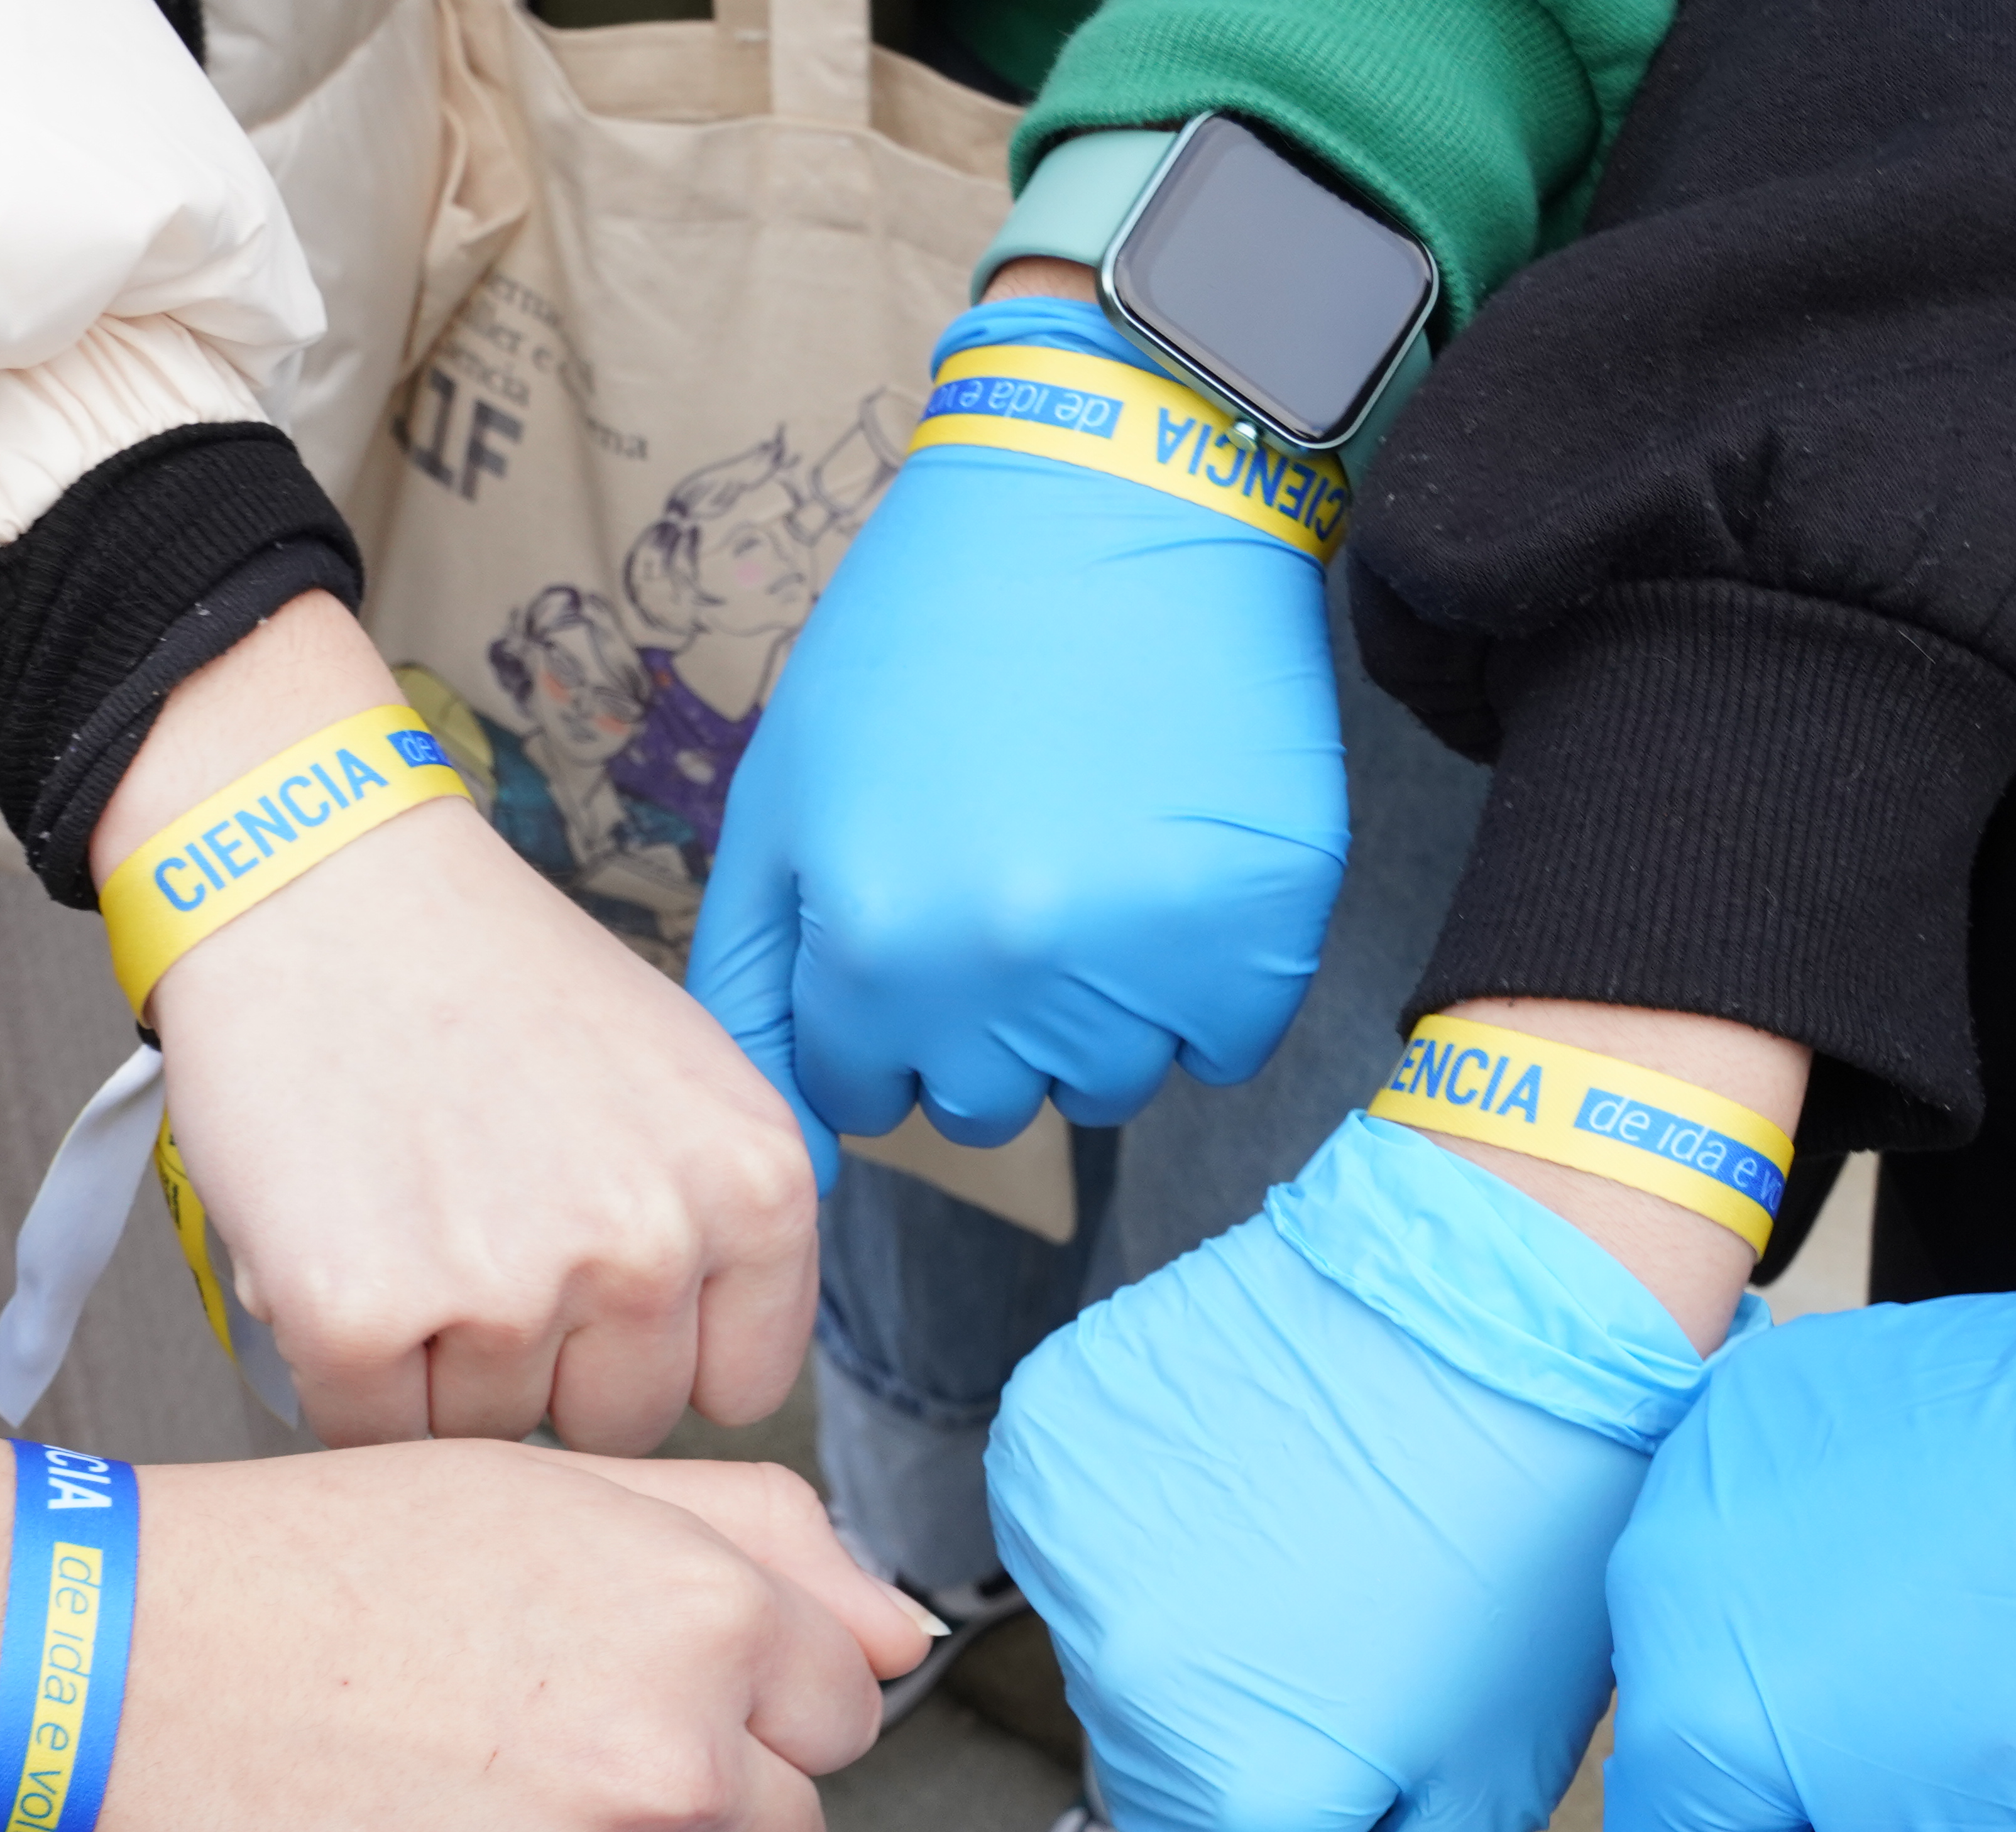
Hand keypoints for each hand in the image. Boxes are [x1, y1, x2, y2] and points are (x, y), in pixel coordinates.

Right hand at [0, 1433, 932, 1831]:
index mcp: (704, 1628)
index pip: (840, 1716)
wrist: (94, 1673)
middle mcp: (665, 1777)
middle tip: (509, 1766)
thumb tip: (907, 1637)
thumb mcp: (553, 1491)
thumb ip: (765, 1545)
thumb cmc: (315, 1572)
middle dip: (677, 1824)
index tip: (606, 1690)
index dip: (731, 1705)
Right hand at [116, 596, 817, 1453]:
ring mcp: (505, 1287)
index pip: (739, 1385)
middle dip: (550, 1367)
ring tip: (405, 1220)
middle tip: (480, 1241)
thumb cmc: (488, 974)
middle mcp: (649, 1244)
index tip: (593, 1289)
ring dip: (439, 1366)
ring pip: (492, 1435)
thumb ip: (723, 1218)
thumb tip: (724, 1361)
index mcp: (754, 1184)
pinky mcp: (359, 1315)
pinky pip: (372, 1429)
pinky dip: (342, 1372)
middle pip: (619, 1423)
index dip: (654, 1348)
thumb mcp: (681, 1073)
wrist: (314, 881)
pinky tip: (338, 1253)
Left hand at [691, 295, 1347, 1153]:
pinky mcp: (1260, 937)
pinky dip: (1200, 985)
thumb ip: (755, 989)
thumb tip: (780, 1156)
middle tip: (1005, 870)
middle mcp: (1002, 976)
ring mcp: (1141, 963)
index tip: (912, 903)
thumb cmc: (928, 636)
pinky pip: (1220, 1048)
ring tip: (1090, 856)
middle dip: (980, 1020)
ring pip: (1104, 1087)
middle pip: (981, 1105)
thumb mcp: (785, 800)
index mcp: (871, 948)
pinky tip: (1167, 866)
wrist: (1112, 491)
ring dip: (1094, 1008)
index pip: (860, 1094)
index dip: (880, 1007)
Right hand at [985, 1113, 1709, 1831]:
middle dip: (1234, 1732)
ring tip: (1305, 1533)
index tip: (1346, 1755)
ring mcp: (1069, 1555)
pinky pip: (1077, 1532)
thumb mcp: (1500, 1767)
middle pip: (1150, 1774)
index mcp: (1235, 1795)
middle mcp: (1120, 1690)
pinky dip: (1144, 1513)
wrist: (1502, 1297)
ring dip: (1184, 1621)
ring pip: (1109, 1650)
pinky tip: (1246, 1463)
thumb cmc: (1528, 1533)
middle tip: (1345, 1626)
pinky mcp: (1045, 1442)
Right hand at [1602, 1172, 2015, 1831]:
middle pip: (1694, 1768)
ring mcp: (1713, 1461)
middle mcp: (1653, 1578)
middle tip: (1954, 1742)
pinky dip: (1843, 1562)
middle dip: (1810, 1787)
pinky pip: (1767, 1534)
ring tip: (1960, 1638)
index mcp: (1684, 1721)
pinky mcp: (1782, 1386)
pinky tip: (1953, 1547)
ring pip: (1727, 1649)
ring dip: (1821, 1676)